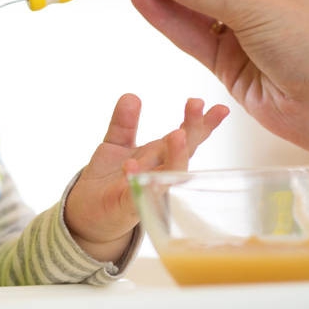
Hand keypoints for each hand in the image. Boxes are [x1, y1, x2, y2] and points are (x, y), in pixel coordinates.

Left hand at [64, 94, 227, 262]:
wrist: (88, 212)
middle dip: (193, 129)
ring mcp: (148, 190)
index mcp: (159, 156)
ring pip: (169, 175)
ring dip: (175, 155)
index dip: (202, 123)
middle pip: (184, 152)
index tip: (219, 107)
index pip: (186, 137)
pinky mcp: (129, 206)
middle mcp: (160, 173)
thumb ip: (123, 123)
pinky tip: (131, 166)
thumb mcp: (115, 145)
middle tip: (196, 104)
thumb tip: (131, 96)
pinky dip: (136, 180)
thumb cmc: (109, 179)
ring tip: (177, 134)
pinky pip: (136, 194)